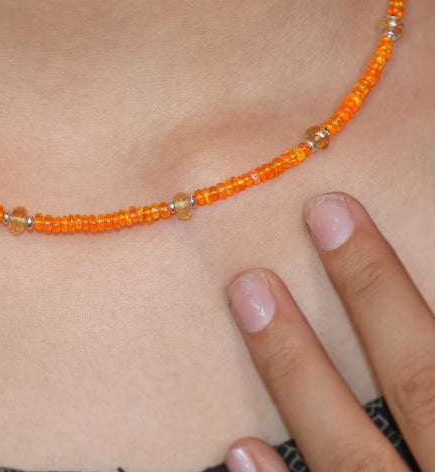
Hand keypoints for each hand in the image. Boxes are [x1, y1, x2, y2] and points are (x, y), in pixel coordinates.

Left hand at [223, 193, 431, 471]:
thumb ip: (429, 372)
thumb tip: (403, 316)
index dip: (390, 283)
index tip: (345, 208)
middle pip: (418, 385)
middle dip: (371, 295)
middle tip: (318, 215)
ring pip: (352, 455)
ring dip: (297, 370)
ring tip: (250, 292)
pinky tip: (240, 445)